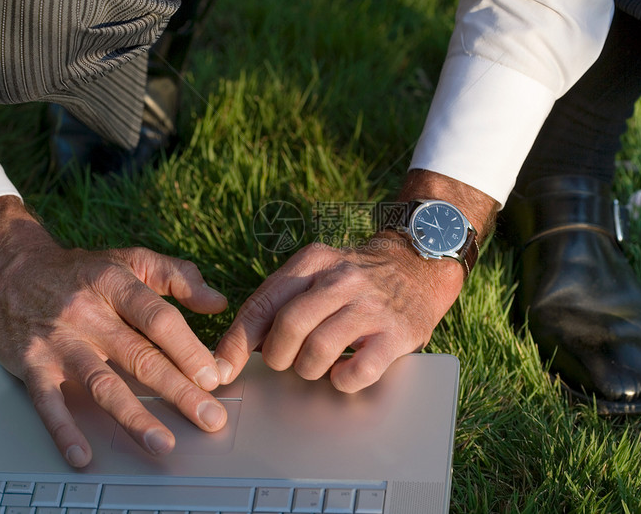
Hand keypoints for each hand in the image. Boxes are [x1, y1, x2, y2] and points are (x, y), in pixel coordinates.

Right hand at [0, 197, 228, 466]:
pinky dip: (64, 431)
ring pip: (101, 384)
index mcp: (115, 284)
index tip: (213, 376)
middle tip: (208, 417)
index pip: (158, 319)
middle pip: (139, 356)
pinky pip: (49, 402)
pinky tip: (84, 454)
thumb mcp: (131, 260)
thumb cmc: (83, 271)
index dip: (188, 349)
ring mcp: (59, 341)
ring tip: (162, 442)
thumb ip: (178, 277)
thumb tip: (218, 302)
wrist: (12, 271)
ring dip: (134, 417)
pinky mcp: (32, 365)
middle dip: (178, 391)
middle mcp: (87, 313)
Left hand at [214, 169, 498, 392]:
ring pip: (318, 351)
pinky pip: (358, 370)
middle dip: (276, 356)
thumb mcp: (316, 271)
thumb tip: (236, 347)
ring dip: (308, 370)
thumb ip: (279, 300)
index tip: (223, 369)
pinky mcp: (397, 333)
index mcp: (312, 261)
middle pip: (288, 326)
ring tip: (316, 367)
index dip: (237, 342)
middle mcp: (341, 279)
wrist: (417, 264)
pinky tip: (342, 373)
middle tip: (283, 364)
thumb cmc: (355, 279)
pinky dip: (342, 380)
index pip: (263, 303)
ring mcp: (370, 306)